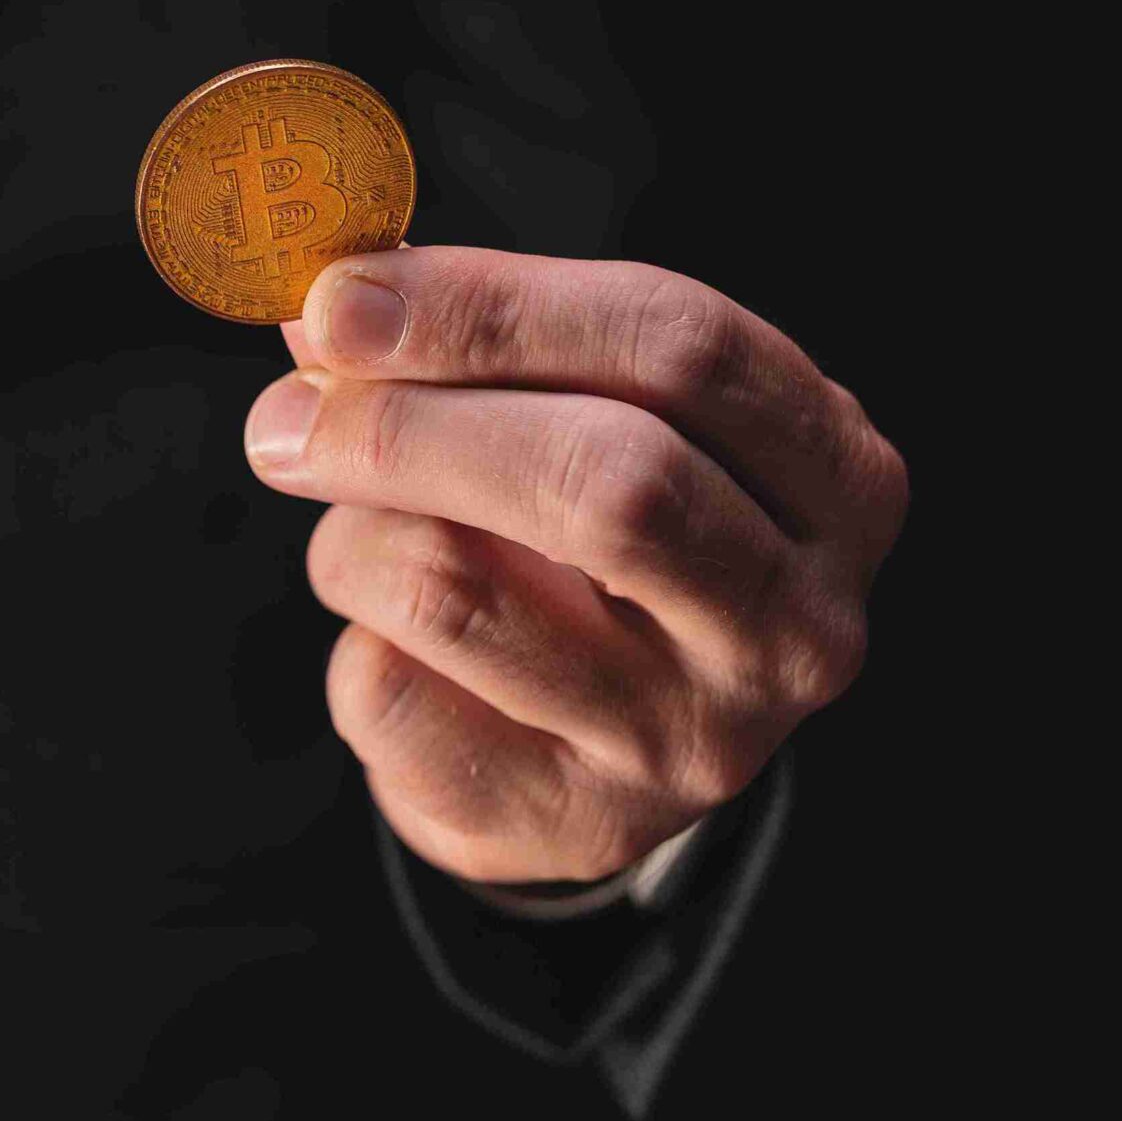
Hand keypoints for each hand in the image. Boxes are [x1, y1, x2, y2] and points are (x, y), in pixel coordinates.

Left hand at [244, 247, 906, 884]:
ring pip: (460, 591)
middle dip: (408, 426)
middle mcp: (796, 621)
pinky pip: (392, 692)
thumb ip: (478, 341)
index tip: (346, 298)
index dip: (492, 307)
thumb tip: (332, 306)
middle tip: (286, 411)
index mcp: (835, 477)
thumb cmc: (586, 537)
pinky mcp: (575, 823)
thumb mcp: (578, 411)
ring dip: (355, 537)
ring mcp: (694, 740)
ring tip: (352, 529)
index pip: (681, 349)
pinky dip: (351, 641)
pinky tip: (392, 640)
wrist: (581, 749)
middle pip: (603, 479)